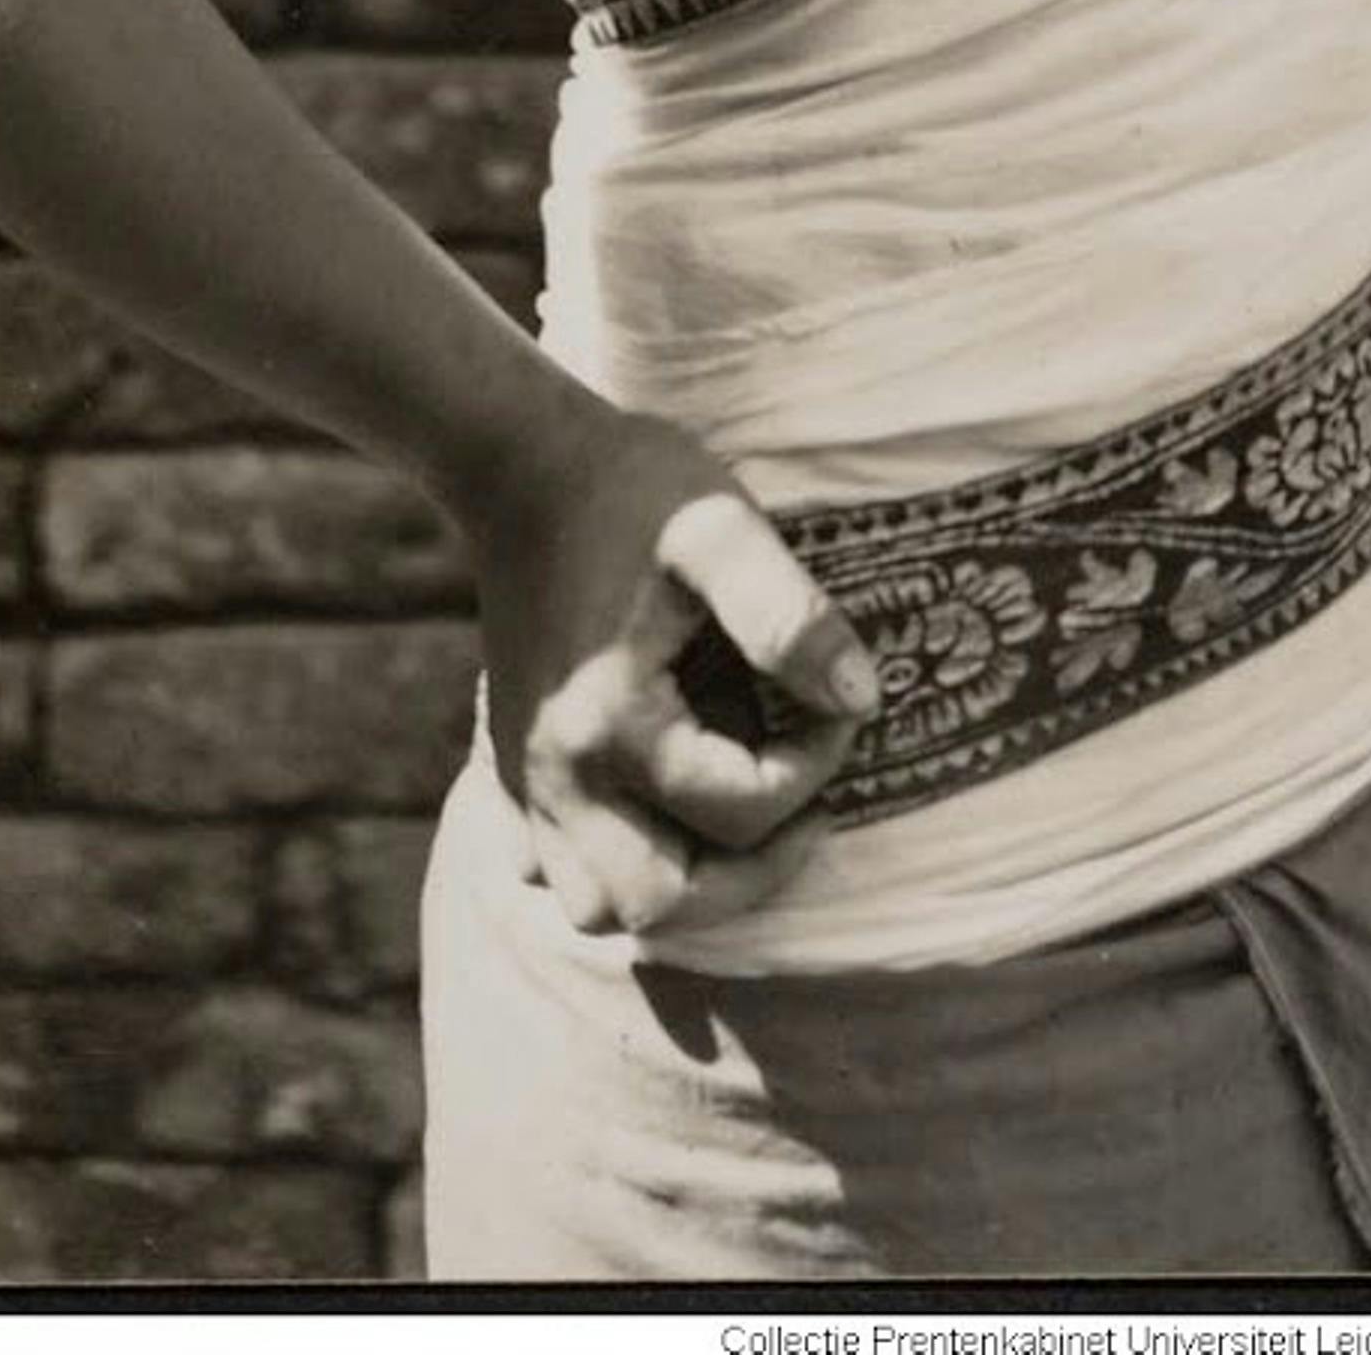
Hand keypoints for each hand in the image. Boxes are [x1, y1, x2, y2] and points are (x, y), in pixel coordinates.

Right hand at [465, 395, 881, 938]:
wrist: (521, 461)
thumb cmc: (631, 486)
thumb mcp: (722, 525)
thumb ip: (790, 614)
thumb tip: (860, 698)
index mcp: (610, 724)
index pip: (740, 808)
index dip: (815, 766)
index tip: (844, 704)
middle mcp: (558, 775)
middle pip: (660, 904)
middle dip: (749, 873)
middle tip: (802, 804)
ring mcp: (525, 780)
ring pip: (597, 907)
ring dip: (678, 885)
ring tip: (734, 818)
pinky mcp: (509, 768)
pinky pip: (547, 870)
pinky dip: (606, 864)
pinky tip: (650, 806)